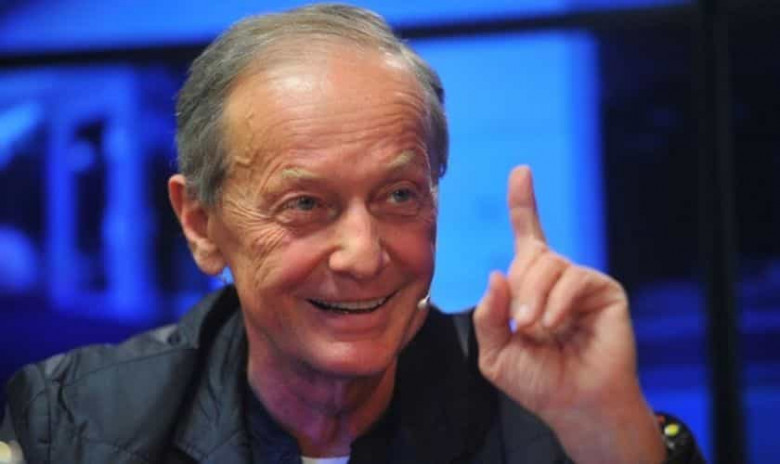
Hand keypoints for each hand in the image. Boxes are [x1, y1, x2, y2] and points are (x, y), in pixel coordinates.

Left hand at [473, 166, 664, 463]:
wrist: (575, 405)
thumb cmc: (537, 381)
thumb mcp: (496, 352)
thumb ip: (488, 315)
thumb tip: (495, 273)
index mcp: (529, 286)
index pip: (527, 235)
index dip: (523, 202)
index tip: (521, 170)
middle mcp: (556, 278)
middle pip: (528, 256)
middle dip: (518, 292)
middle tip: (522, 327)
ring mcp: (581, 282)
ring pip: (549, 265)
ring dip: (535, 300)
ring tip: (537, 330)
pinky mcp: (604, 290)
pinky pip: (574, 278)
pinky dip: (558, 303)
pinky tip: (555, 326)